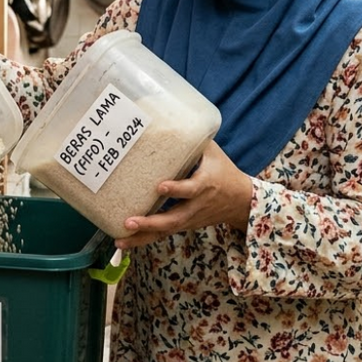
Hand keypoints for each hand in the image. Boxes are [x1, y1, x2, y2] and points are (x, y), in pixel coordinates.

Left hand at [113, 141, 252, 249]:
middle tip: (129, 221)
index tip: (160, 186)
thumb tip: (168, 119)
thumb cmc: (223, 171)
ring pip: (166, 232)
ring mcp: (190, 219)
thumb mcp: (212, 153)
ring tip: (120, 241)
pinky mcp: (184, 226)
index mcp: (204, 185)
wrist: (241, 201)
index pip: (190, 189)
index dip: (176, 189)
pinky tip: (124, 242)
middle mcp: (196, 206)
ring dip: (142, 237)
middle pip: (173, 219)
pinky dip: (145, 240)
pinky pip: (163, 235)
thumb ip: (192, 140)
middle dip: (151, 222)